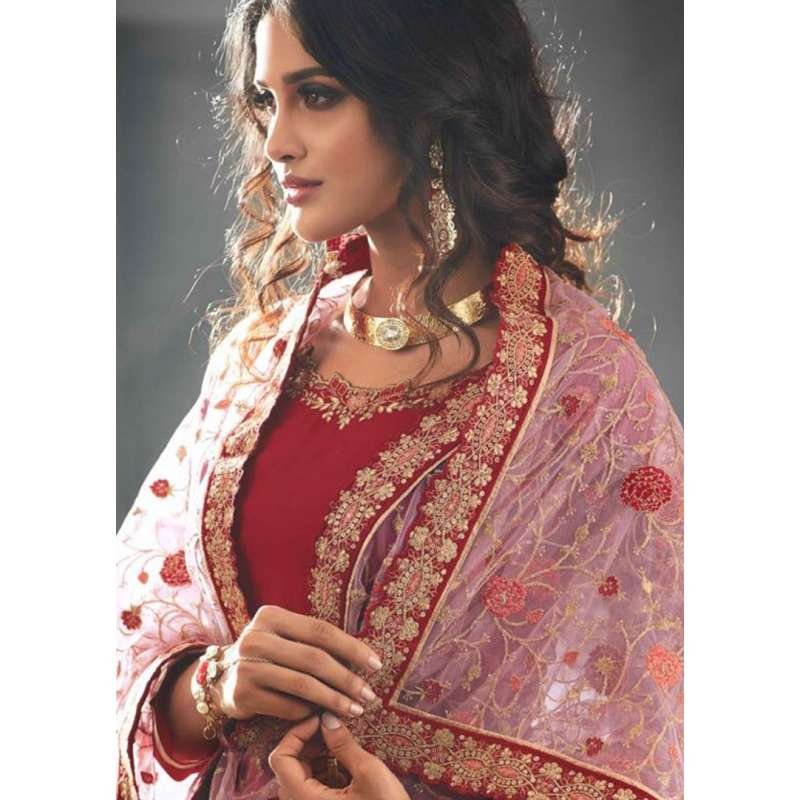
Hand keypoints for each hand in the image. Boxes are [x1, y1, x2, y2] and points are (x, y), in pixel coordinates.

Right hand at [209, 605, 381, 723]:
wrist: (222, 677)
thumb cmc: (269, 654)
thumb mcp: (285, 637)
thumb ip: (315, 643)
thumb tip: (363, 660)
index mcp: (271, 616)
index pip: (320, 630)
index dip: (351, 648)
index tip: (376, 665)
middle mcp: (256, 637)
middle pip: (314, 659)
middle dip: (347, 679)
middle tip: (369, 696)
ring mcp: (247, 666)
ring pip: (303, 685)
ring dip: (334, 701)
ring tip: (355, 710)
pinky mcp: (242, 695)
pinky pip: (287, 706)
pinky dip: (309, 712)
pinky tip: (322, 716)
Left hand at [269, 712, 410, 799]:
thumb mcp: (369, 773)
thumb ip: (344, 745)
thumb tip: (327, 718)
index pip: (280, 760)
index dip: (296, 734)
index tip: (320, 720)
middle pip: (285, 767)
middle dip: (305, 742)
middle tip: (329, 727)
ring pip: (295, 777)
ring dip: (311, 754)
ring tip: (335, 741)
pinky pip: (307, 787)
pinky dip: (318, 768)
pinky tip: (338, 760)